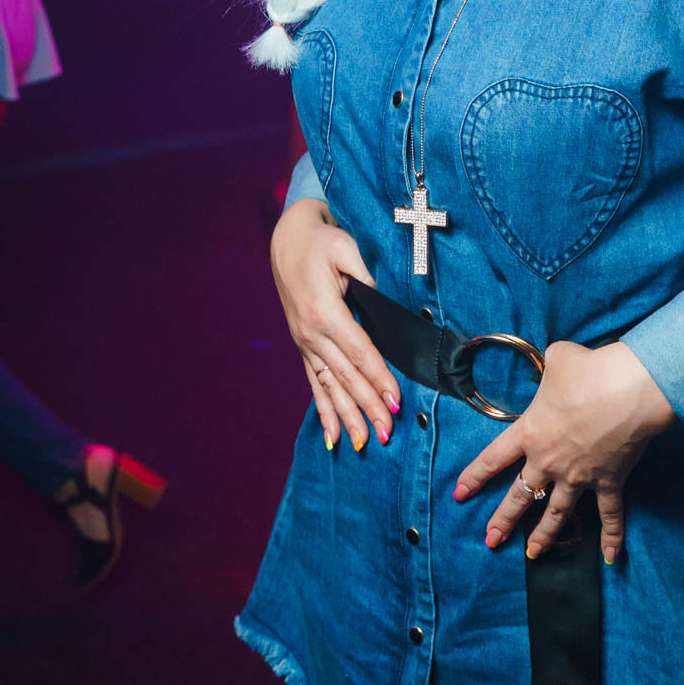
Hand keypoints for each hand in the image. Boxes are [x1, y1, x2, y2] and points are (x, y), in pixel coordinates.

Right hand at [270, 198, 400, 451]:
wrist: (288, 241)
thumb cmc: (321, 242)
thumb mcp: (345, 248)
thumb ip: (364, 275)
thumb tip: (381, 303)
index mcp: (324, 310)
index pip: (358, 351)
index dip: (378, 377)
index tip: (395, 400)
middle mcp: (310, 333)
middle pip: (346, 376)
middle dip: (368, 406)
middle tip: (388, 432)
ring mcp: (305, 342)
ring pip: (330, 386)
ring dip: (348, 416)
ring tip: (364, 443)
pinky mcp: (304, 345)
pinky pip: (315, 383)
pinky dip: (324, 411)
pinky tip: (332, 436)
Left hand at [452, 341, 674, 564]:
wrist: (628, 389)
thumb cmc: (589, 371)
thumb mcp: (559, 358)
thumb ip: (549, 367)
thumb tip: (554, 363)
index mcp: (530, 432)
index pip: (493, 459)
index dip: (474, 477)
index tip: (460, 494)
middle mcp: (549, 461)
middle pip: (519, 496)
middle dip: (502, 520)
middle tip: (490, 540)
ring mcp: (579, 476)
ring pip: (556, 513)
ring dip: (543, 536)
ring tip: (531, 554)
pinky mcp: (609, 481)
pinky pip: (610, 514)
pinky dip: (612, 536)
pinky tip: (611, 557)